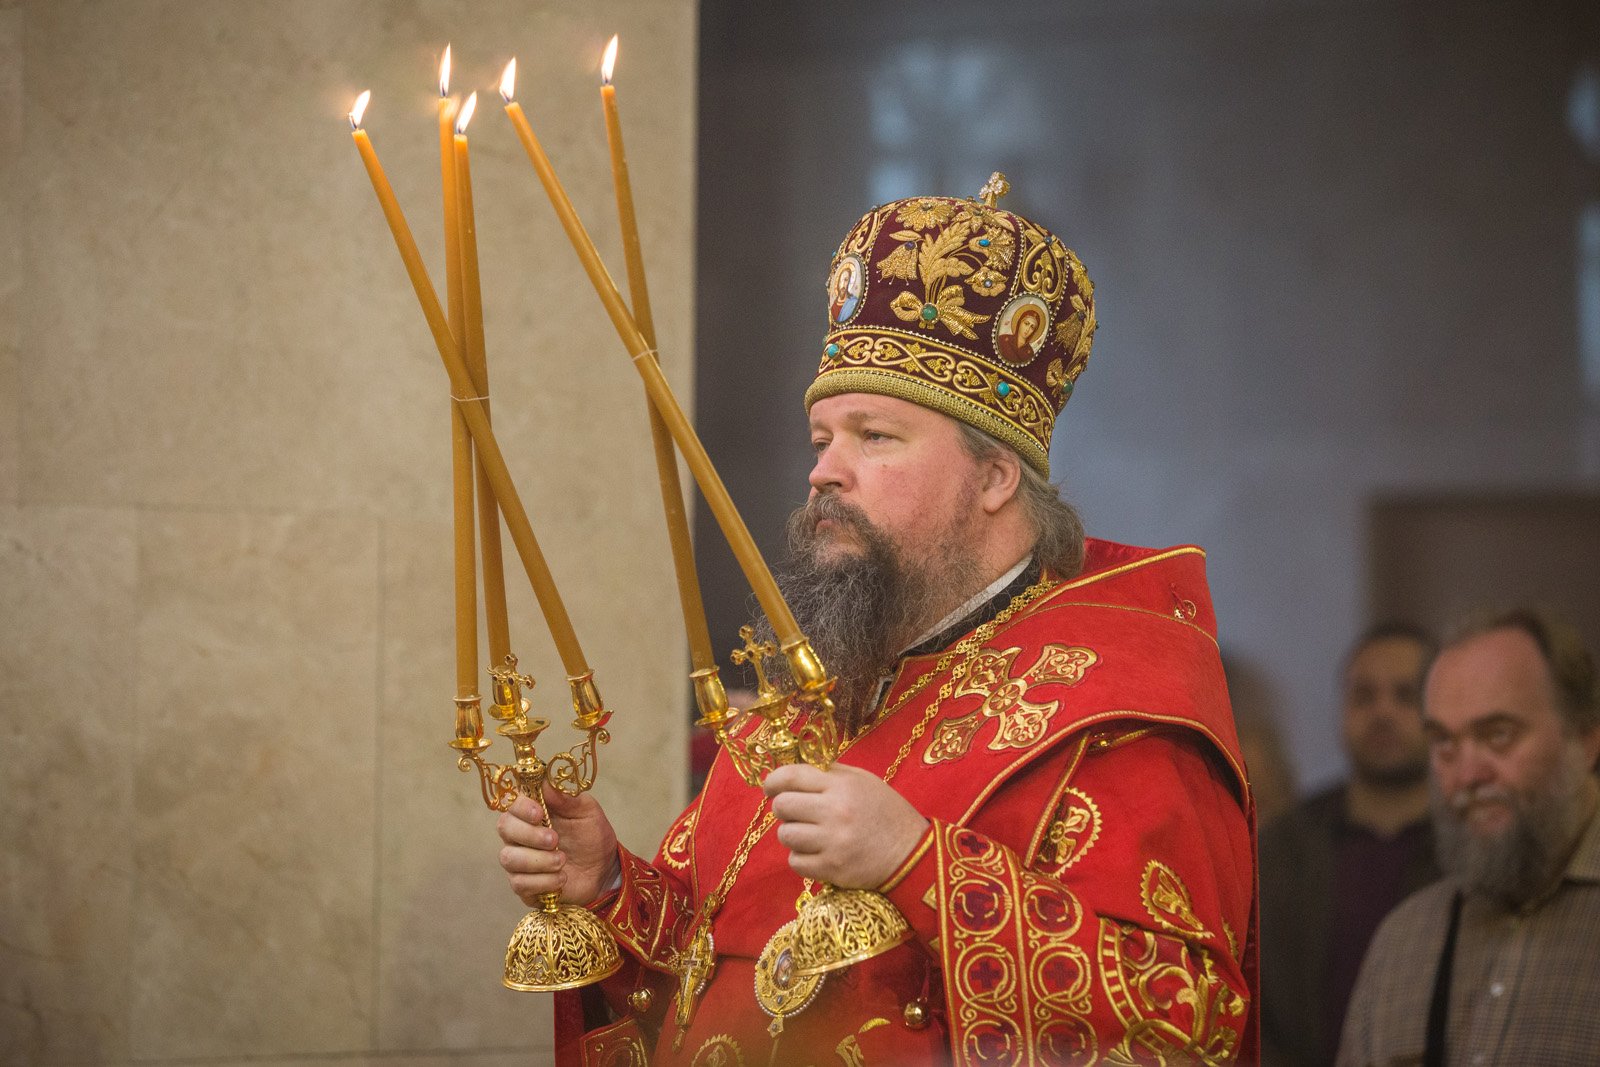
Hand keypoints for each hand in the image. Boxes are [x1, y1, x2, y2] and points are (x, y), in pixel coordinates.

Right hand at [496, 787, 619, 907]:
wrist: (603, 870)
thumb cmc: (591, 836)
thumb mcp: (587, 812)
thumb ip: (568, 798)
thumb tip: (546, 782)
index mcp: (533, 811)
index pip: (513, 803)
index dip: (522, 807)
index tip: (539, 813)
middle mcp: (520, 834)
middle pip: (504, 827)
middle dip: (530, 835)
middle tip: (555, 840)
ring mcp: (519, 860)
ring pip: (509, 858)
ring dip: (538, 860)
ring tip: (562, 861)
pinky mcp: (523, 885)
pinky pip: (519, 883)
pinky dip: (542, 881)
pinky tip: (561, 878)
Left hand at [763, 763, 928, 888]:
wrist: (912, 854)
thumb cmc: (886, 813)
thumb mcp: (864, 782)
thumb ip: (830, 774)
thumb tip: (793, 774)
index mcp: (842, 785)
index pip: (791, 776)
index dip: (773, 781)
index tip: (770, 788)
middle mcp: (835, 811)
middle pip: (782, 806)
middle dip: (783, 809)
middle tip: (795, 813)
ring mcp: (832, 842)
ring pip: (785, 835)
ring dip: (792, 835)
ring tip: (810, 835)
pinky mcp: (831, 869)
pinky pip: (795, 862)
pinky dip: (801, 858)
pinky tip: (817, 853)